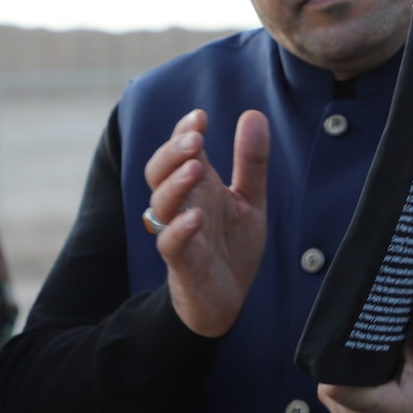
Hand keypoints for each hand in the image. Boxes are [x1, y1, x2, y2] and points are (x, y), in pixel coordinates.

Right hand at [143, 108, 269, 338]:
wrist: (228, 298)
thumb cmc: (232, 246)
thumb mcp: (250, 199)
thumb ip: (251, 161)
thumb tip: (253, 113)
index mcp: (197, 186)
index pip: (179, 152)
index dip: (184, 131)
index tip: (201, 116)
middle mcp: (182, 205)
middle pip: (159, 171)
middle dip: (172, 152)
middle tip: (196, 140)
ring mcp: (179, 233)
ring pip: (160, 204)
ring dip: (175, 184)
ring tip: (196, 168)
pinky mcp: (182, 263)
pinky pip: (170, 244)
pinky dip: (179, 230)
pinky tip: (195, 218)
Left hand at [319, 270, 412, 412]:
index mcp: (382, 408)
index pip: (336, 387)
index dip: (331, 359)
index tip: (342, 333)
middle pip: (329, 379)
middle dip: (338, 354)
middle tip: (354, 328)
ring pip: (327, 383)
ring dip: (338, 364)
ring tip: (355, 341)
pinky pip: (332, 390)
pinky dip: (341, 374)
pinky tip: (353, 358)